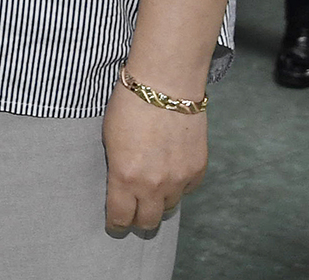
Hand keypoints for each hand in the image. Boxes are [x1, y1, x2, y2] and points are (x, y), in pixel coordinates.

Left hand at [102, 81, 205, 233]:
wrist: (165, 85)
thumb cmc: (129, 105)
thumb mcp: (110, 139)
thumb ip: (118, 168)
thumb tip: (123, 186)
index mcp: (125, 176)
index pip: (121, 217)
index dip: (116, 223)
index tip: (115, 224)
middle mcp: (153, 185)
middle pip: (148, 221)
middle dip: (138, 219)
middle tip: (133, 211)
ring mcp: (178, 179)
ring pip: (169, 206)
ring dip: (159, 201)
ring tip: (152, 187)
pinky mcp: (197, 170)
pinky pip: (187, 190)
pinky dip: (178, 185)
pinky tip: (170, 171)